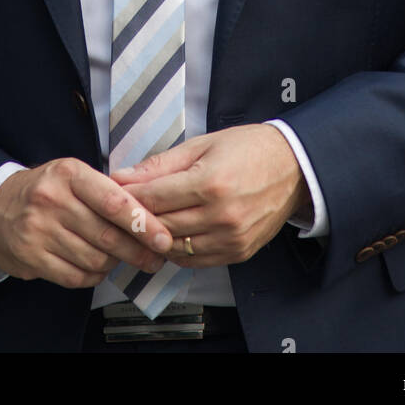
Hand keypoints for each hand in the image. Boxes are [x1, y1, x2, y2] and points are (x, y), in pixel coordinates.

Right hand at [0, 159, 173, 288]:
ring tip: (119, 257)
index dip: (142, 222)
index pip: (113, 200)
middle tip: (154, 257)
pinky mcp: (31, 257)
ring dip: (114, 263)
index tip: (163, 237)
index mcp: (69, 173)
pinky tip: (95, 267)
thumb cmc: (45, 190)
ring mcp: (39, 230)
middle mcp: (53, 200)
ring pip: (94, 259)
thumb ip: (107, 191)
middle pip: (107, 234)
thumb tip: (149, 216)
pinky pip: (76, 277)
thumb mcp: (73, 175)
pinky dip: (93, 276)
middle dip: (137, 250)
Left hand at [109, 125, 308, 267]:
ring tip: (144, 223)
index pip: (154, 198)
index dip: (128, 196)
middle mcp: (221, 215)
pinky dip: (177, 249)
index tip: (111, 191)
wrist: (293, 167)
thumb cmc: (247, 148)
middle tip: (120, 210)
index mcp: (210, 182)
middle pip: (161, 225)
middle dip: (137, 217)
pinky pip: (196, 260)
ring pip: (175, 247)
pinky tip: (171, 234)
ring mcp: (231, 238)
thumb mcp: (202, 144)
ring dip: (155, 237)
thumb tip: (122, 176)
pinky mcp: (239, 253)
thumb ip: (160, 165)